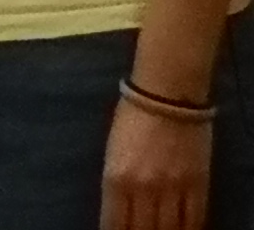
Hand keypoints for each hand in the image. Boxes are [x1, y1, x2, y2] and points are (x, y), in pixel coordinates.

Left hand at [104, 93, 215, 229]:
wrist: (168, 94)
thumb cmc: (132, 118)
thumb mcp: (112, 153)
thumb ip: (117, 184)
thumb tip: (120, 211)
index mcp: (116, 179)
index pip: (115, 224)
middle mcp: (143, 189)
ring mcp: (173, 188)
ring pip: (170, 229)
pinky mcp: (199, 184)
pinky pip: (195, 218)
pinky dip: (189, 229)